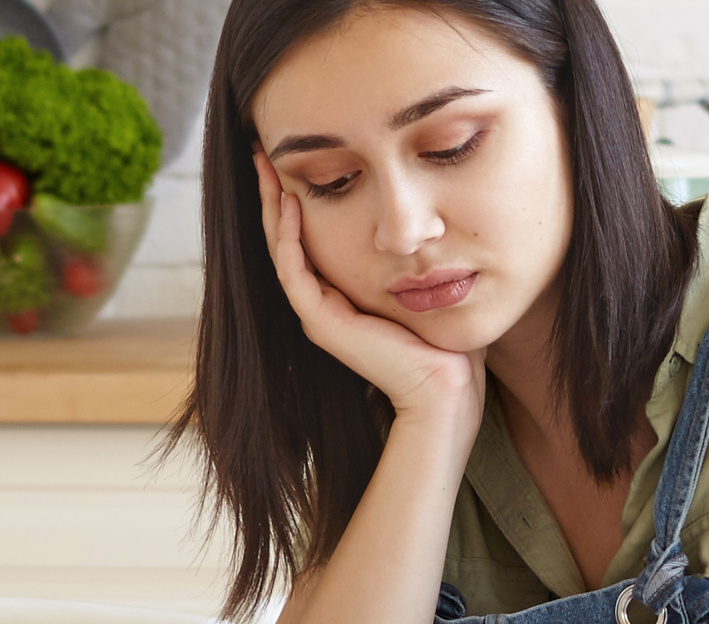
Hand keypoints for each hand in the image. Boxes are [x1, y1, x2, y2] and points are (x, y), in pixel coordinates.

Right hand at [254, 152, 480, 417]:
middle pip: (286, 237)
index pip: (307, 238)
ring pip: (282, 248)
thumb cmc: (446, 339)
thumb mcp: (425, 281)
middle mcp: (322, 303)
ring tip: (266, 166)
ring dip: (272, 206)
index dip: (296, 198)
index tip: (292, 157)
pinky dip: (289, 235)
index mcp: (342, 296)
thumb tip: (427, 220)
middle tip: (262, 151)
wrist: (446, 386)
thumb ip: (414, 256)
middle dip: (274, 192)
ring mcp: (317, 313)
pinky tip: (291, 202)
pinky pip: (293, 269)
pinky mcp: (321, 321)